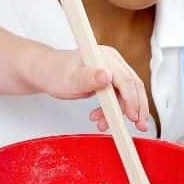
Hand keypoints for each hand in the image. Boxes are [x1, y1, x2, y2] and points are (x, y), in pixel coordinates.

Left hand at [30, 45, 149, 131]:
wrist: (45, 71)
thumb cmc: (54, 72)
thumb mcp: (70, 79)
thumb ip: (89, 78)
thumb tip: (107, 75)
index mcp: (105, 57)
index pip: (126, 80)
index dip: (132, 100)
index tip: (132, 117)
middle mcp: (111, 61)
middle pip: (133, 86)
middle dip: (136, 108)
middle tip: (138, 126)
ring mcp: (111, 69)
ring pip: (127, 93)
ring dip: (121, 112)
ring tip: (104, 124)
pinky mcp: (108, 79)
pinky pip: (119, 96)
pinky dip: (114, 110)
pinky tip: (103, 118)